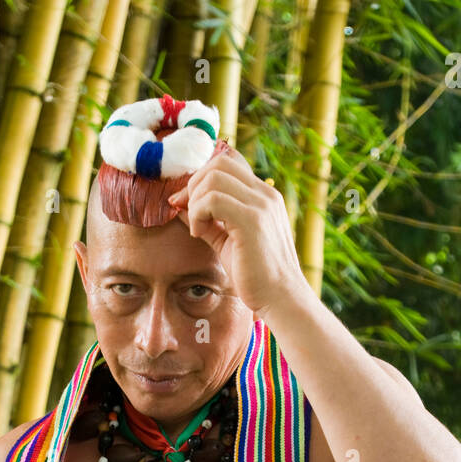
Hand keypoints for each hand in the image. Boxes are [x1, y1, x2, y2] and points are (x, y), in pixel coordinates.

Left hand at [167, 148, 306, 319]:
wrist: (280, 299)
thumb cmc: (255, 275)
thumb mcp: (228, 242)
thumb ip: (208, 222)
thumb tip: (179, 206)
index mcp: (263, 196)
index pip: (228, 163)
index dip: (202, 177)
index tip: (186, 202)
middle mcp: (265, 194)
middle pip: (218, 164)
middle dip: (194, 186)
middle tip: (190, 215)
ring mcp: (261, 205)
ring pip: (214, 178)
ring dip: (195, 202)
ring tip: (198, 228)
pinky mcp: (252, 221)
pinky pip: (214, 200)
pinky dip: (198, 214)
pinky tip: (199, 234)